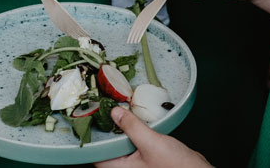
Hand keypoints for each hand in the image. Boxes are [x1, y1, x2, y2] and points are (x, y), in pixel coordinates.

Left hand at [94, 107, 210, 167]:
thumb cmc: (176, 167)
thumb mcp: (151, 143)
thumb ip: (132, 127)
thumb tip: (115, 113)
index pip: (97, 154)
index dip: (94, 136)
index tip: (93, 116)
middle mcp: (127, 167)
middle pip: (109, 146)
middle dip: (109, 128)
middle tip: (107, 107)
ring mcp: (137, 163)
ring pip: (123, 143)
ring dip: (124, 127)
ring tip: (121, 109)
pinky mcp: (147, 157)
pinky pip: (136, 142)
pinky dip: (136, 130)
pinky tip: (138, 119)